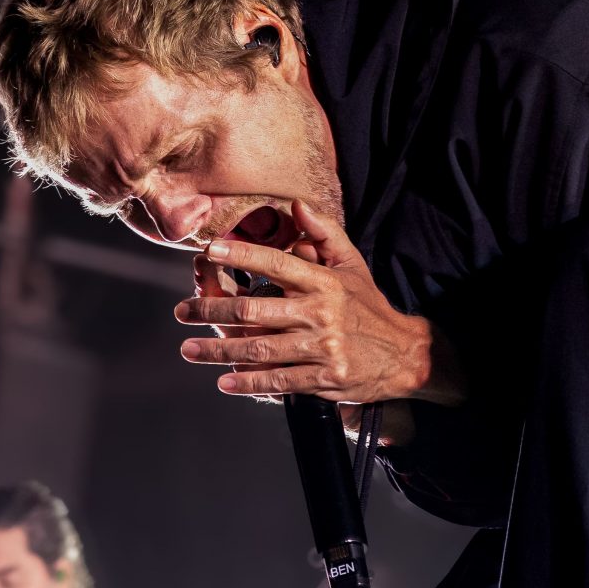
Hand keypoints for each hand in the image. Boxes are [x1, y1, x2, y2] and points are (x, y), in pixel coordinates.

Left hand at [173, 201, 436, 402]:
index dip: (241, 256)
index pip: (276, 264)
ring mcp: (322, 349)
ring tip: (190, 349)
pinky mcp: (324, 378)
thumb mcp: (352, 264)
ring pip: (259, 349)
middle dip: (211, 310)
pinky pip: (279, 381)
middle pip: (254, 310)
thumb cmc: (369, 306)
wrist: (405, 355)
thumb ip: (323, 233)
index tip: (209, 252)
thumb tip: (296, 204)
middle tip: (182, 311)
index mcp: (324, 282)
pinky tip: (226, 382)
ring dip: (219, 350)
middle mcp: (321, 314)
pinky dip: (250, 383)